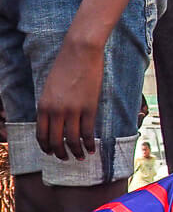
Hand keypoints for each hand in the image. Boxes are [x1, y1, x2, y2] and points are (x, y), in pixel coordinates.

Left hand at [36, 36, 103, 159]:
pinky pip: (87, 132)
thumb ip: (50, 104)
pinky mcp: (89, 108)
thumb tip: (56, 120)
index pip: (41, 134)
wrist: (80, 52)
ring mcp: (72, 111)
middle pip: (55, 141)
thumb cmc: (65, 66)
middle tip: (66, 158)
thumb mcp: (50, 88)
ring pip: (72, 140)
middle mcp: (56, 111)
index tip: (51, 152)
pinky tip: (92, 148)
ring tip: (81, 157)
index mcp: (43, 106)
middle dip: (60, 153)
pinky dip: (89, 143)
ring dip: (76, 152)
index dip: (46, 147)